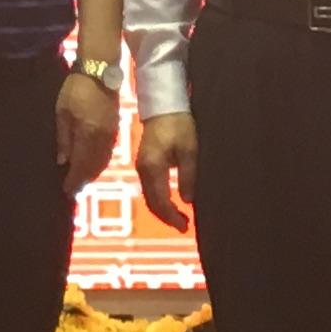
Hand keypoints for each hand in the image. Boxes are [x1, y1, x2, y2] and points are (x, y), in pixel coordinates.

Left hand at [53, 70, 117, 193]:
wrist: (100, 72)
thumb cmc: (76, 90)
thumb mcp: (62, 113)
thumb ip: (63, 139)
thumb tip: (62, 161)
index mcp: (88, 136)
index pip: (81, 166)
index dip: (74, 181)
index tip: (65, 191)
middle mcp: (103, 140)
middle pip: (94, 168)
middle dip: (83, 180)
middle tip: (72, 188)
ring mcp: (111, 135)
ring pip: (103, 162)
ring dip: (92, 173)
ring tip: (80, 179)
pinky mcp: (115, 129)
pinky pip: (108, 153)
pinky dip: (99, 163)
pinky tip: (92, 163)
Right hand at [132, 111, 198, 236]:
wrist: (163, 105)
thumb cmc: (179, 124)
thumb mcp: (189, 149)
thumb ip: (188, 175)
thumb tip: (187, 200)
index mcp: (153, 168)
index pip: (159, 201)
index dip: (171, 216)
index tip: (185, 226)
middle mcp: (143, 170)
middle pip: (151, 202)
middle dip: (166, 217)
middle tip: (184, 226)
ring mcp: (141, 166)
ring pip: (149, 196)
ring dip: (162, 209)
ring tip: (179, 217)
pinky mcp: (144, 162)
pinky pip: (149, 187)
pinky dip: (159, 199)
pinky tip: (171, 202)